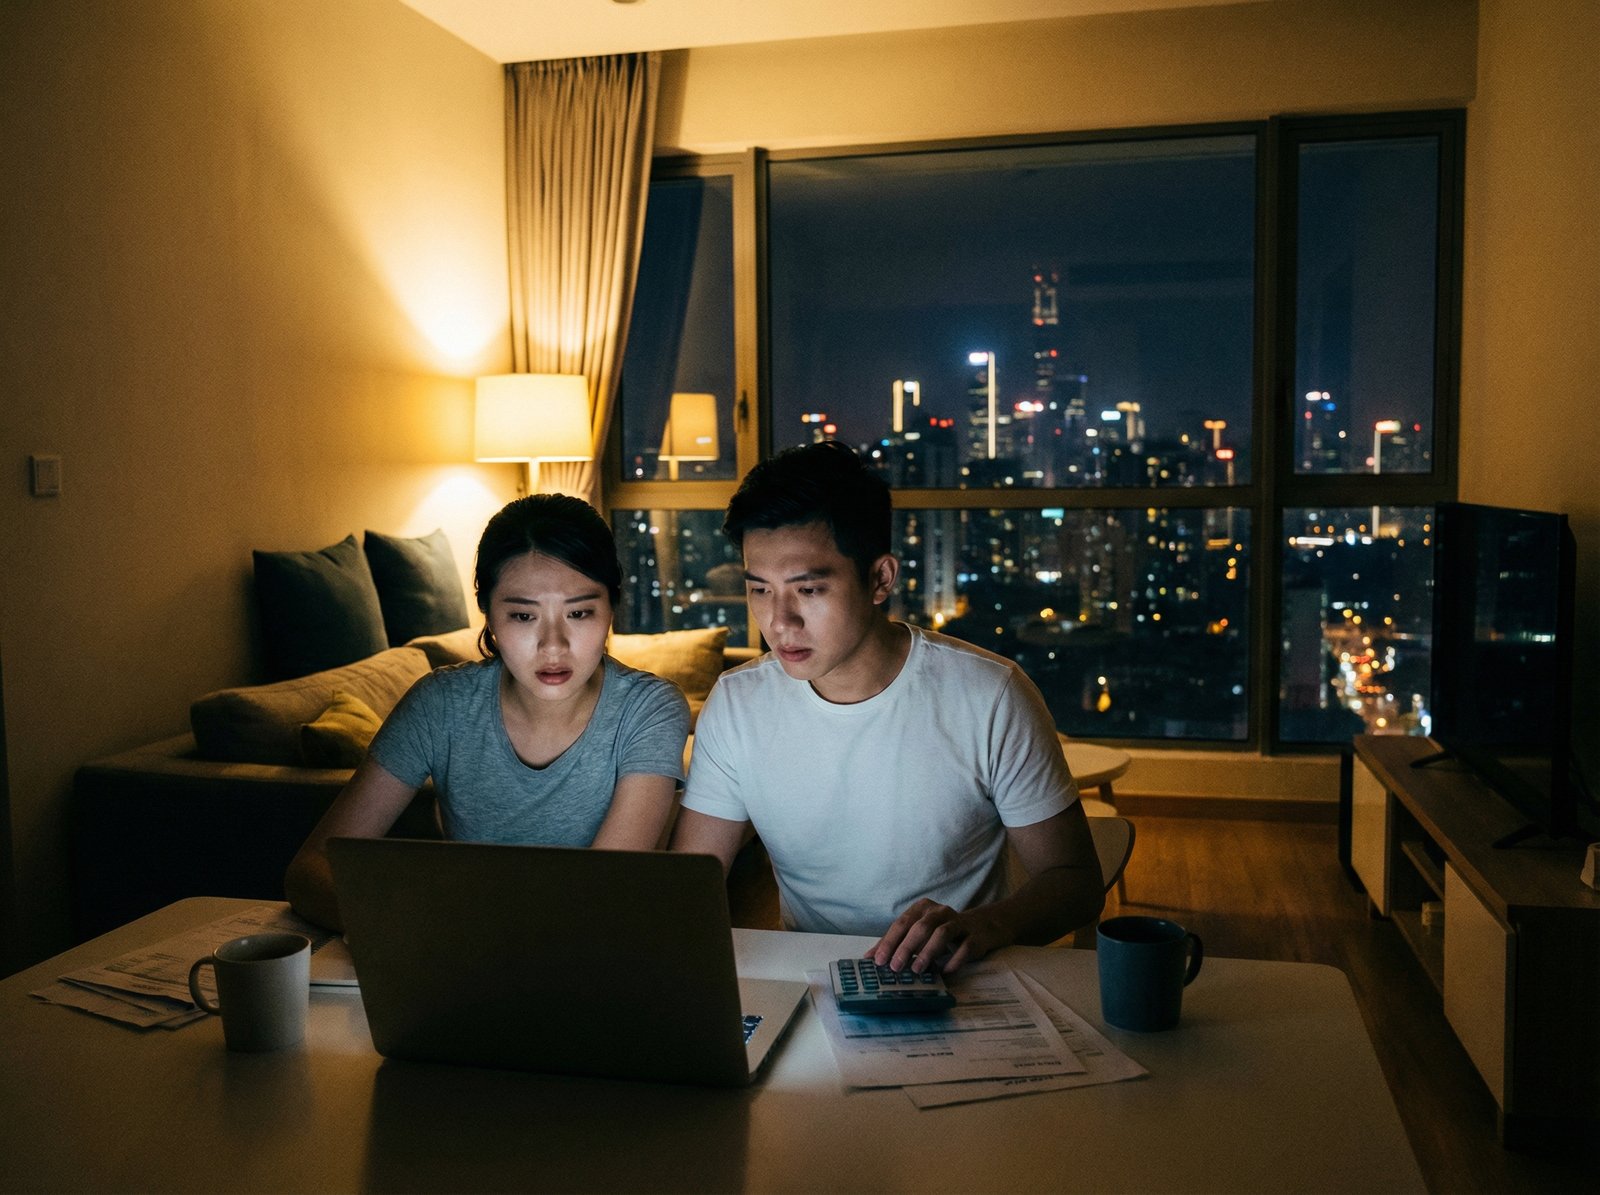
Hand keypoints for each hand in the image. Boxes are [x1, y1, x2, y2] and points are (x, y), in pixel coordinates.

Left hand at [867, 899, 1013, 975]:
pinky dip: (954, 959)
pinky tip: (945, 971)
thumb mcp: (918, 934)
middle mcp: (940, 911)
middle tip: (896, 967)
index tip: (879, 960)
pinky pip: (965, 947)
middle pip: (921, 927)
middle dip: (906, 947)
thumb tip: (869, 958)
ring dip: (928, 952)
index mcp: (922, 908)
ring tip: (917, 969)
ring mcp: (959, 922)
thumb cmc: (941, 932)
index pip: (902, 923)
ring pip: (942, 933)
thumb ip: (896, 943)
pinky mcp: (975, 936)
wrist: (981, 928)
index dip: (890, 942)